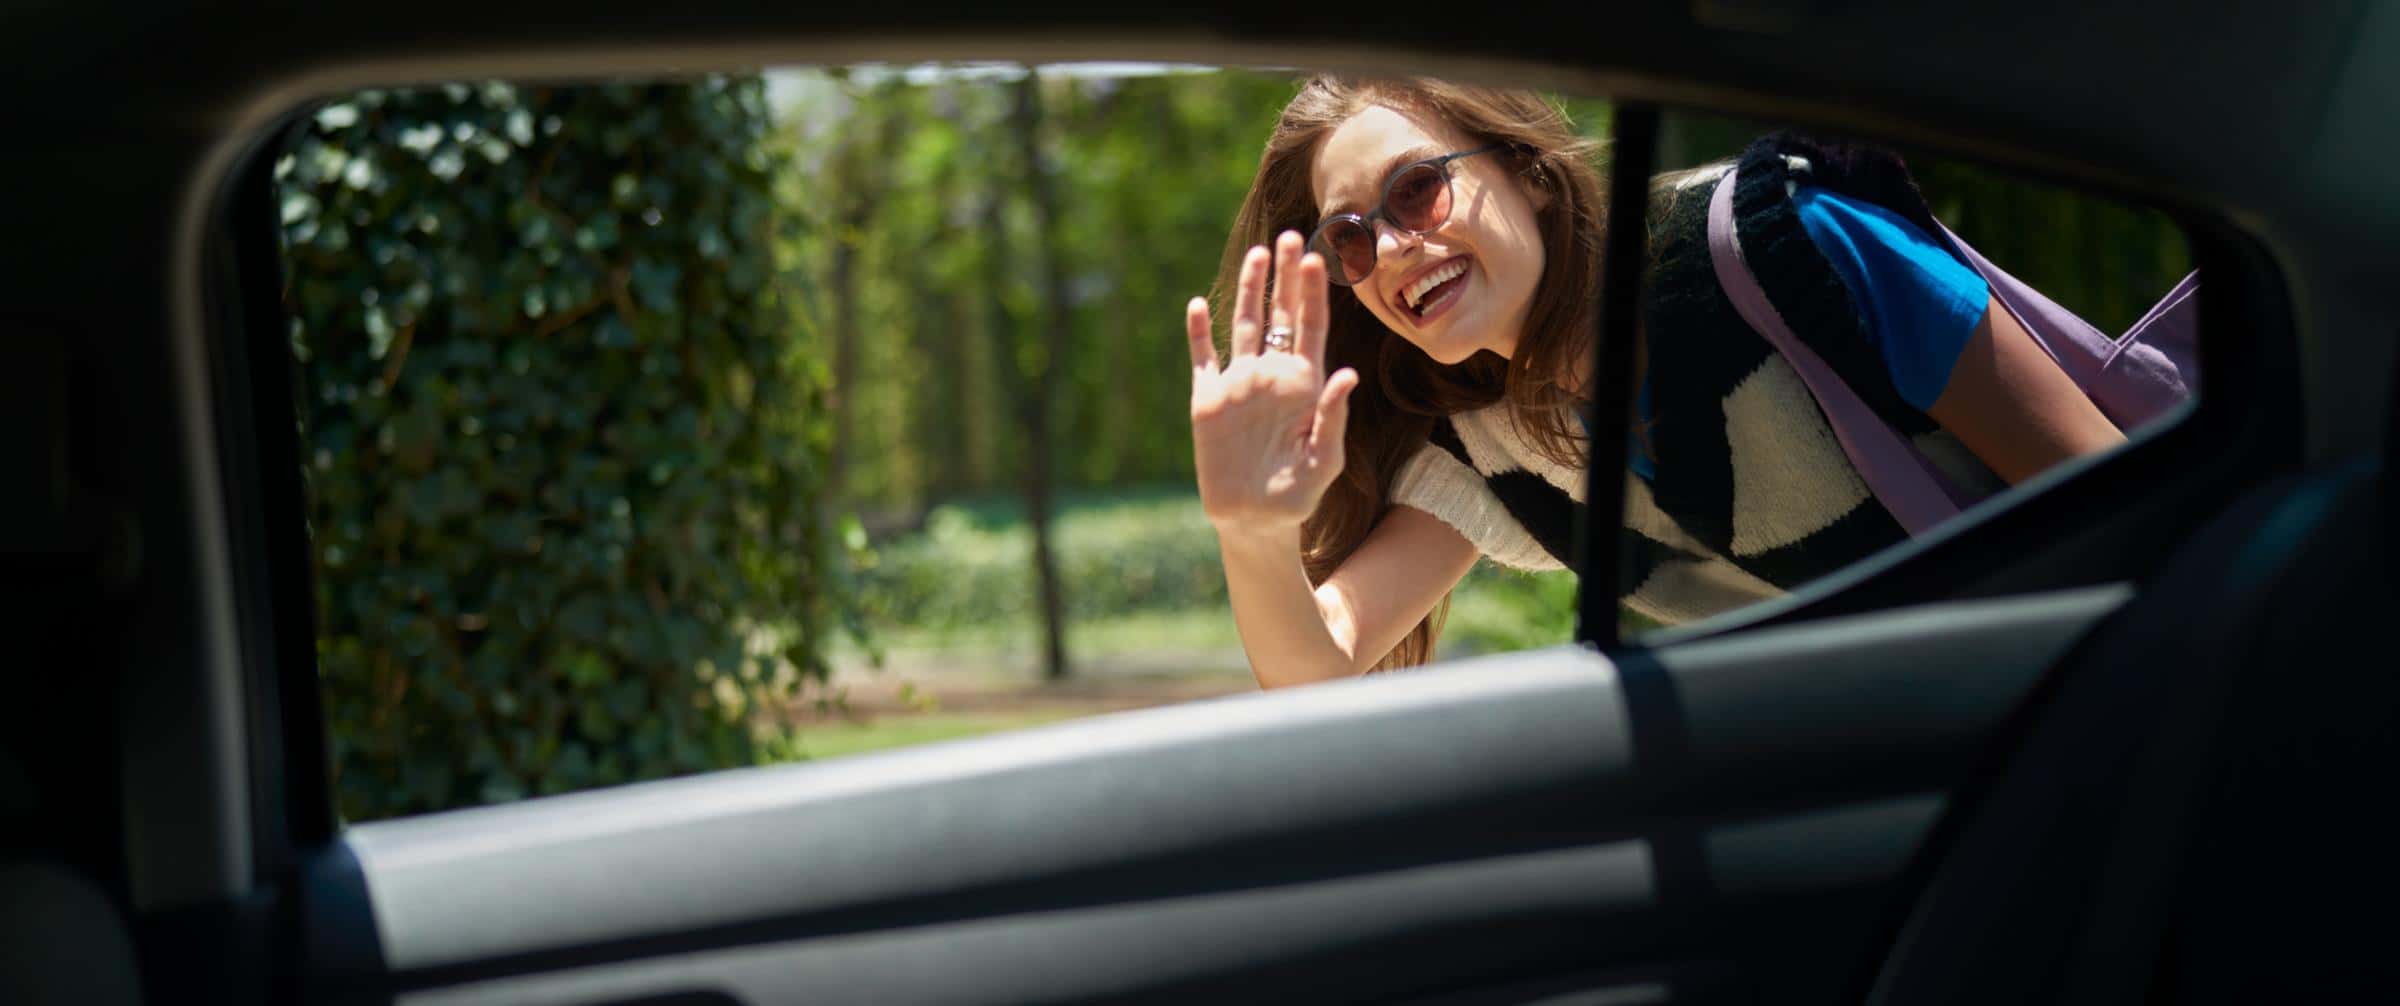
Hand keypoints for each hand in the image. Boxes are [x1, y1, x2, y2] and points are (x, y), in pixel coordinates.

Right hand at [1186, 231, 1360, 535]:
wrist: (1255, 519)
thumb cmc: (1299, 494)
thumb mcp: (1325, 459)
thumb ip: (1333, 417)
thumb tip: (1347, 374)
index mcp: (1303, 385)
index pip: (1310, 328)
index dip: (1312, 293)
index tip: (1315, 258)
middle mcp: (1271, 376)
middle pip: (1280, 315)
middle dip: (1284, 276)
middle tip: (1289, 236)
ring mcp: (1238, 385)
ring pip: (1244, 326)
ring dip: (1248, 291)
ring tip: (1256, 254)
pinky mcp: (1208, 401)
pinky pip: (1203, 359)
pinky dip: (1199, 334)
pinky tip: (1198, 306)